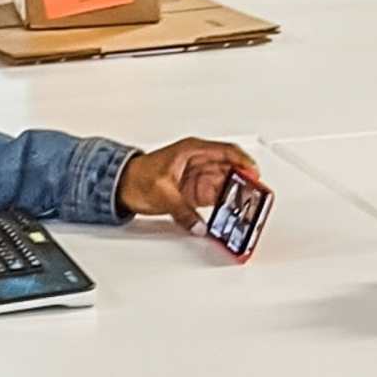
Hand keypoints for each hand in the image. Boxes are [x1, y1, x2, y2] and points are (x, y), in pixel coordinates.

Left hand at [120, 137, 254, 225]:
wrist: (121, 185)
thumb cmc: (137, 175)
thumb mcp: (162, 192)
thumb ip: (182, 210)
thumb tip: (198, 225)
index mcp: (193, 151)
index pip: (226, 151)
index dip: (244, 161)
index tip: (255, 174)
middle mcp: (199, 162)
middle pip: (231, 170)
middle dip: (244, 182)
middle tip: (255, 196)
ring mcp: (199, 178)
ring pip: (226, 185)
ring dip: (236, 196)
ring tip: (246, 208)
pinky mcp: (195, 193)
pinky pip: (217, 199)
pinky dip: (225, 206)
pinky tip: (230, 215)